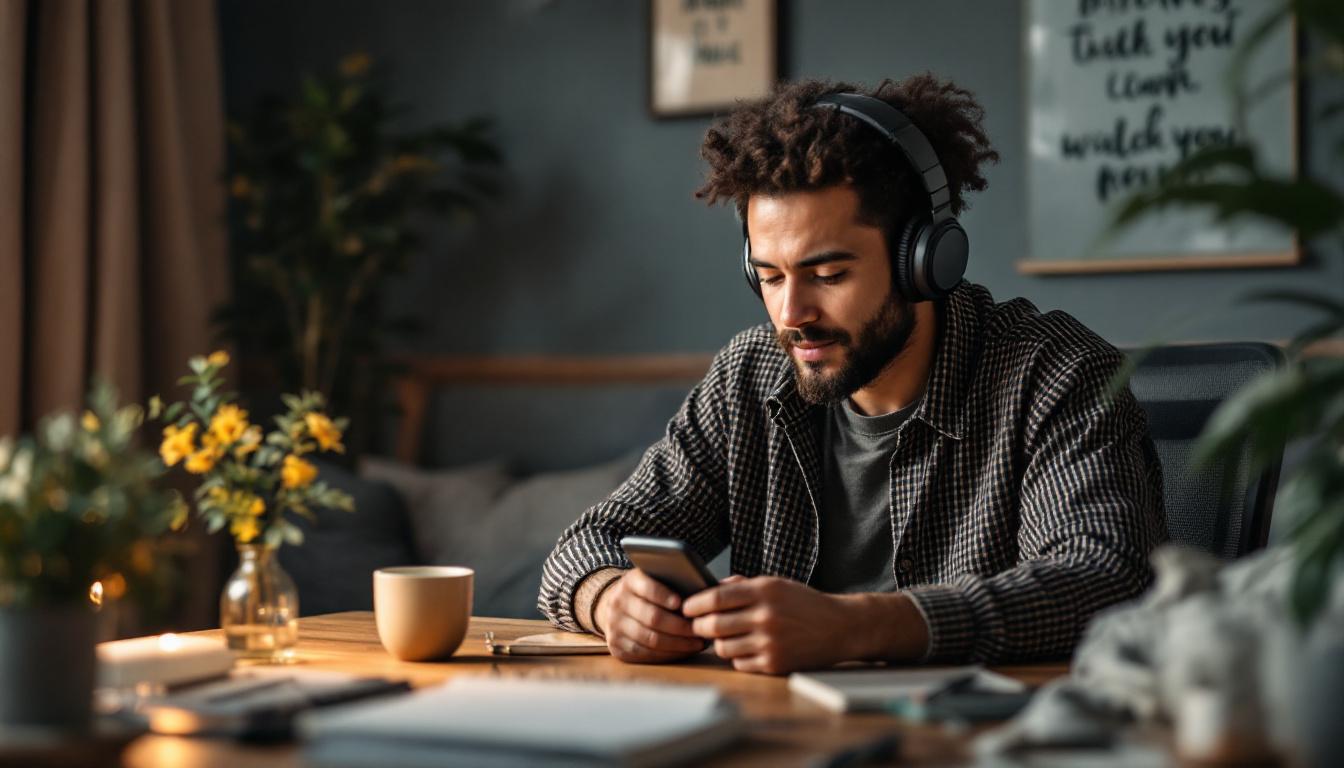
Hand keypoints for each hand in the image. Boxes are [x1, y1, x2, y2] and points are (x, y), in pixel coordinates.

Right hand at [594, 568, 707, 663]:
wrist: (616, 605)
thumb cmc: (647, 593)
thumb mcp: (654, 579)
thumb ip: (671, 582)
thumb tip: (700, 594)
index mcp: (630, 582)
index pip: (647, 588)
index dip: (665, 596)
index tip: (682, 604)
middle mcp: (618, 603)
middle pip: (652, 618)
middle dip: (680, 626)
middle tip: (700, 630)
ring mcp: (614, 626)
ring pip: (650, 639)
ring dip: (678, 644)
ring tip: (697, 643)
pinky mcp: (615, 646)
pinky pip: (644, 654)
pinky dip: (667, 654)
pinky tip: (683, 651)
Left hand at [682, 576, 853, 673]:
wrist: (841, 627)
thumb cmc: (805, 603)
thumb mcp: (777, 584)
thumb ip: (743, 584)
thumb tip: (710, 589)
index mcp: (765, 591)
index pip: (715, 598)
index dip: (695, 604)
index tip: (687, 607)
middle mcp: (766, 616)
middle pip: (713, 625)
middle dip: (699, 626)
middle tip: (699, 626)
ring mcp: (770, 642)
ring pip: (722, 647)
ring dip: (718, 643)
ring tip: (724, 637)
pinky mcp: (774, 664)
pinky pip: (739, 663)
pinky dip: (737, 657)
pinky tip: (746, 648)